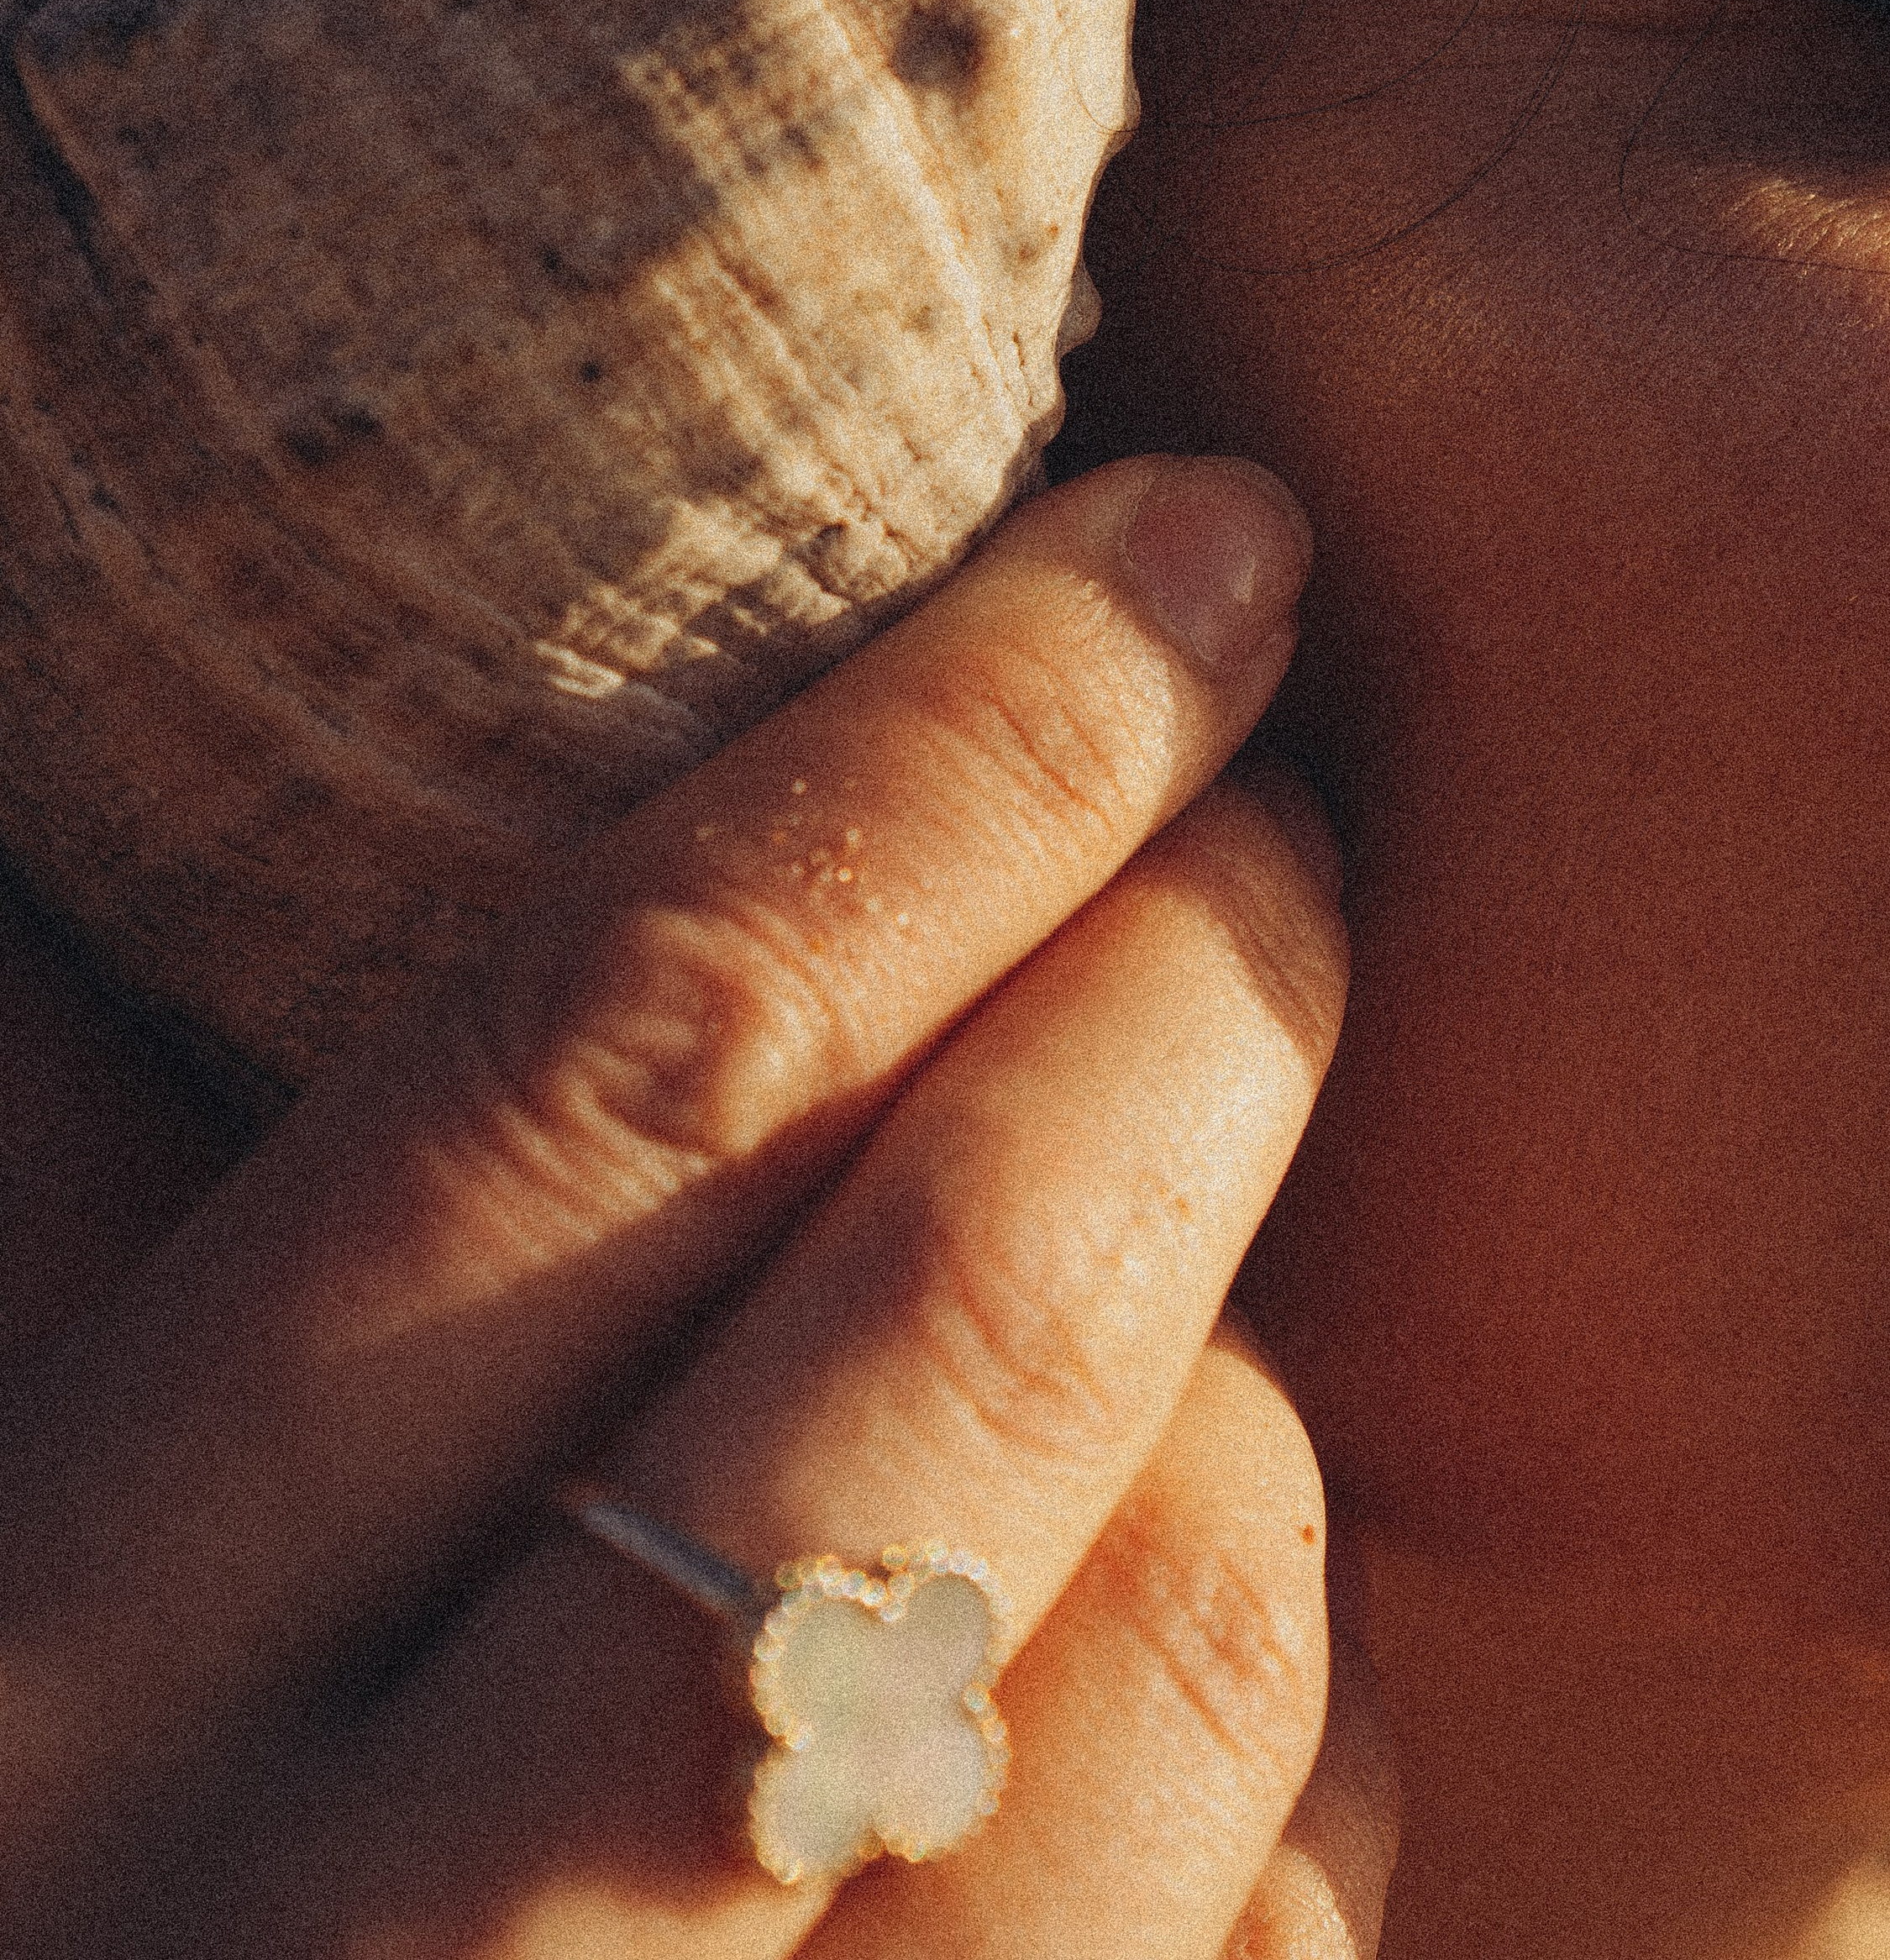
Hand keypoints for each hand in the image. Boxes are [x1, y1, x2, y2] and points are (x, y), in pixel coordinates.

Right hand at [0, 456, 1394, 1954]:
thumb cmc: (78, 1879)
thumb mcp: (5, 1576)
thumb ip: (84, 1227)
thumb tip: (163, 862)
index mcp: (93, 1666)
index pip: (610, 1060)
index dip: (956, 749)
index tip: (1194, 544)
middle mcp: (394, 1939)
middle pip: (963, 1316)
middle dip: (1200, 970)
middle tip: (1280, 801)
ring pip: (1182, 1615)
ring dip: (1246, 1360)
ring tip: (1180, 1256)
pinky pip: (1264, 1940)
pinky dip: (1286, 1730)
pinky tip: (1168, 1627)